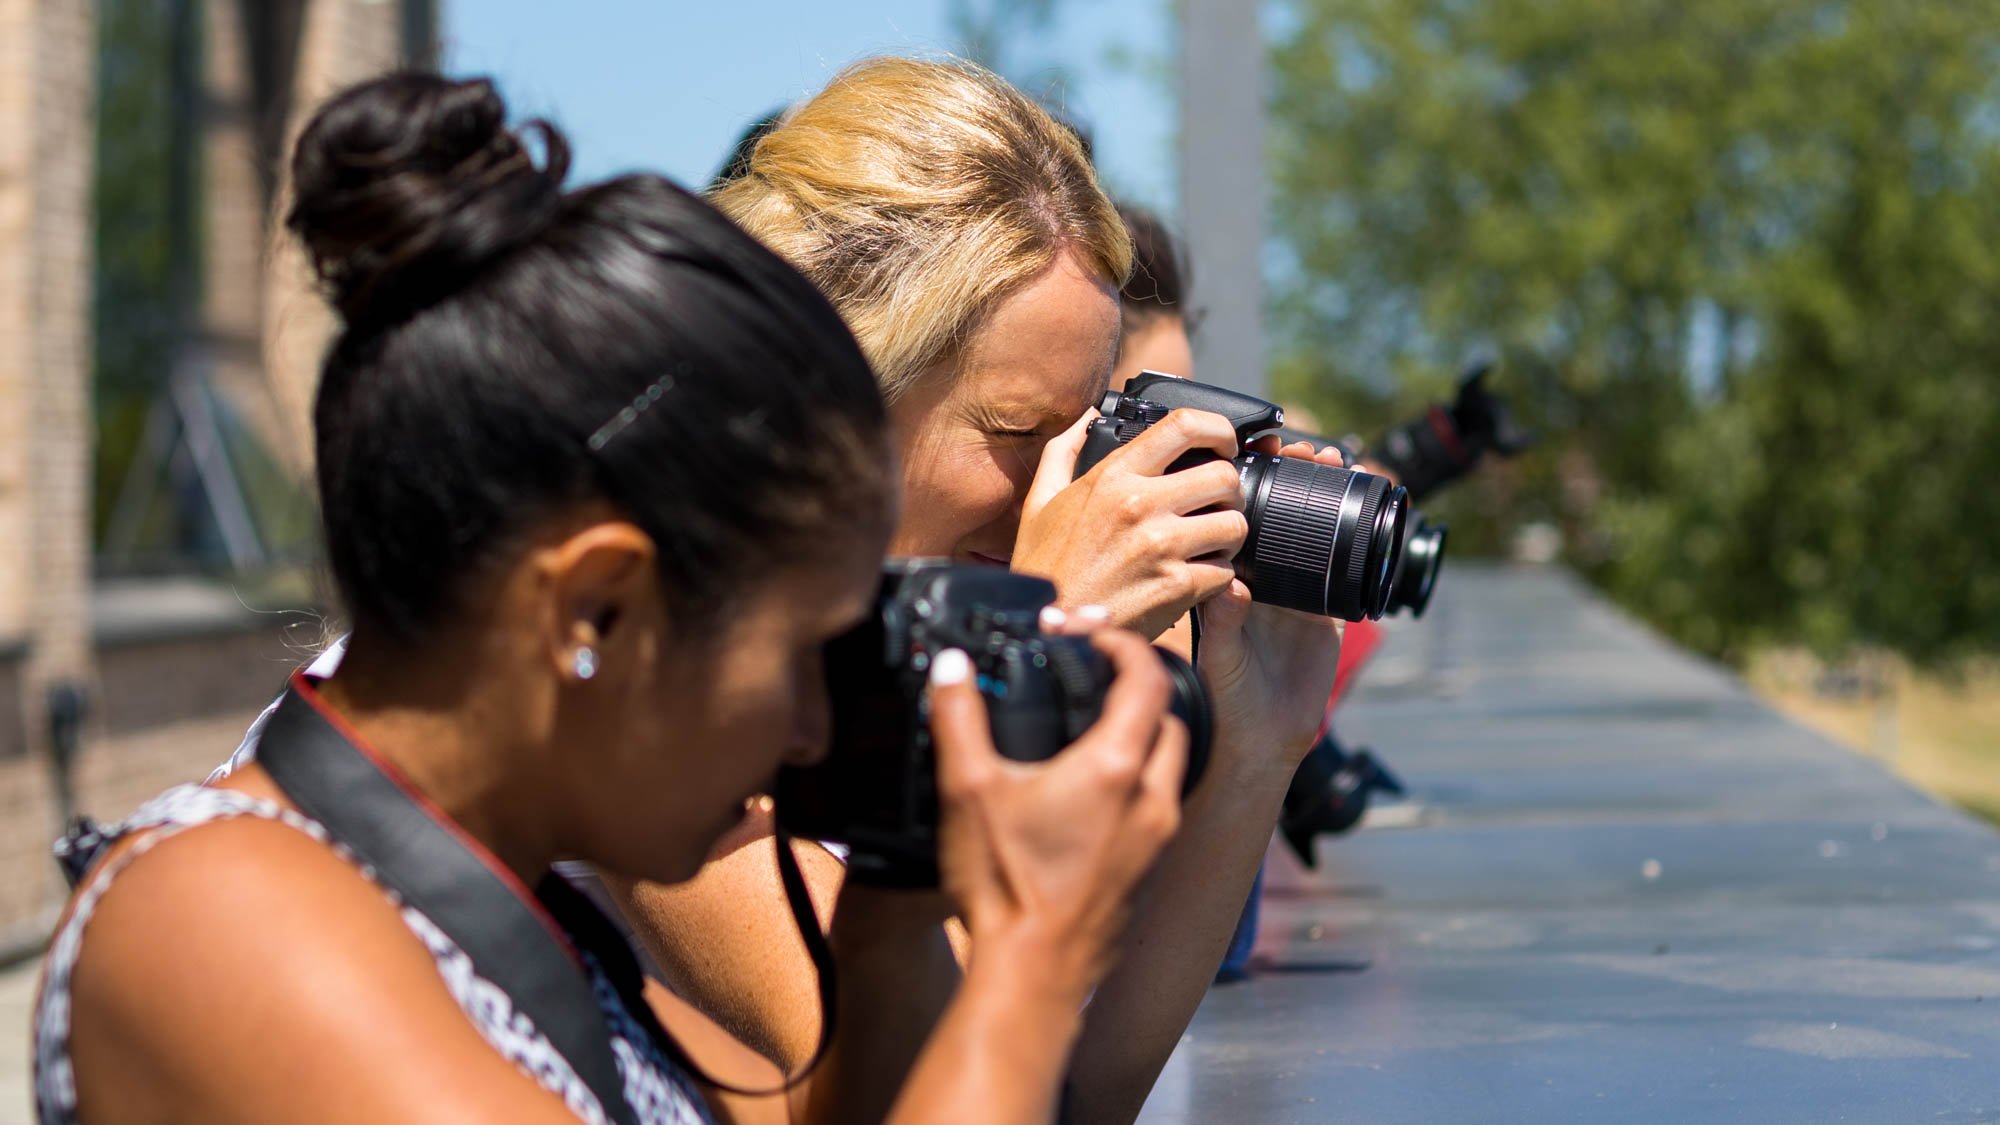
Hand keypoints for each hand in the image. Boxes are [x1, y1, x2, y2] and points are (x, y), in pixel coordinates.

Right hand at [928, 628, 1187, 1000]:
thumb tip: (950, 668)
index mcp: (1116, 767)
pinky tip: (1087, 798)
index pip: (1148, 679)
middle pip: (1170, 720)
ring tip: (1090, 734)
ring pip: (1168, 768)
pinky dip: (1134, 786)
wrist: (1032, 980)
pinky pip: (1157, 811)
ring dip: (1141, 739)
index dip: (1125, 645)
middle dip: (1139, 690)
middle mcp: (1152, 800)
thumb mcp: (967, 792)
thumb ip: (958, 718)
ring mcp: (1156, 841)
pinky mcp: (1148, 875)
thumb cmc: (1006, 888)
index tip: (1092, 636)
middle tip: (1095, 679)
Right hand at [1012, 409, 1248, 640]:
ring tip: (1209, 544)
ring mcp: (1161, 546)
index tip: (1223, 444)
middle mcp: (1139, 504)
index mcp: (1113, 477)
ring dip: (1229, 535)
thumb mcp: (1041, 501)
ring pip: (1235, 524)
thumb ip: (1064, 451)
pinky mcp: (1176, 586)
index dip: (1218, 428)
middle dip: (1230, 490)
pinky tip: (1195, 578)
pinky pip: (1226, 571)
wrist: (1049, 629)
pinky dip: (1218, 576)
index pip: (1183, 426)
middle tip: (1217, 505)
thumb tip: (1087, 416)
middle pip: (1223, 476)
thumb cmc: (1045, 567)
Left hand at [1197, 437, 1346, 782]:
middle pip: (1281, 514)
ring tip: (1337, 462)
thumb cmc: (1226, 695)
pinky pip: (1347, 569)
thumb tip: (1230, 585)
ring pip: (1316, 532)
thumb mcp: (1219, 656)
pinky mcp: (1331, 611)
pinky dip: (1358, 541)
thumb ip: (1222, 622)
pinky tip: (1366, 513)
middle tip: (1308, 447)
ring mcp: (1299, 591)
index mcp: (1230, 578)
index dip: (1247, 483)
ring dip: (1326, 496)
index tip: (1259, 451)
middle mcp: (1263, 578)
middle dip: (1295, 476)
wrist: (1263, 738)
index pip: (1239, 518)